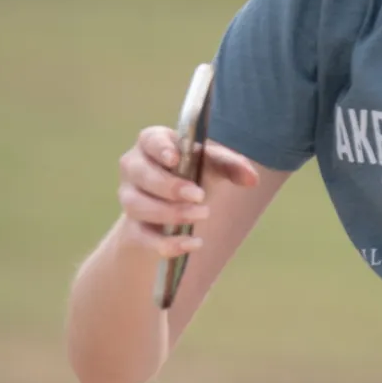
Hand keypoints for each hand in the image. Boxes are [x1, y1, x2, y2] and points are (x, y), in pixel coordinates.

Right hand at [115, 125, 258, 258]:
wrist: (176, 211)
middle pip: (141, 174)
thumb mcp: (213, 166)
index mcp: (153, 144)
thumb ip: (231, 166)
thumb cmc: (195, 174)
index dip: (160, 148)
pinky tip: (194, 243)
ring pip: (137, 206)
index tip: (176, 159)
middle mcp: (134, 168)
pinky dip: (167, 243)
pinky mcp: (132, 228)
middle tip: (199, 195)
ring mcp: (129, 199)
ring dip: (171, 212)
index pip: (149, 139)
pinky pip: (142, 237)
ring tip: (202, 214)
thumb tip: (251, 179)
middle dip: (170, 186)